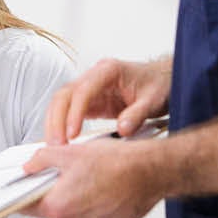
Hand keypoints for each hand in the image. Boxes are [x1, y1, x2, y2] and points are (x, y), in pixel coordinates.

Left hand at [22, 139, 164, 217]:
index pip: (26, 206)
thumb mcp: (72, 152)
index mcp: (57, 207)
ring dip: (76, 205)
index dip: (25, 194)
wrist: (149, 173)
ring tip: (92, 185)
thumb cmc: (117, 163)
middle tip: (72, 177)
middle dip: (57, 195)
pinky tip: (103, 195)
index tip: (26, 189)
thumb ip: (42, 159)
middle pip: (51, 212)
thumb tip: (30, 166)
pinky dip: (92, 213)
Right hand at [44, 57, 170, 144]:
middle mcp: (95, 76)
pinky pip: (69, 111)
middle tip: (57, 144)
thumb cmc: (159, 84)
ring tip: (55, 146)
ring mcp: (90, 88)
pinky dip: (61, 125)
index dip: (75, 112)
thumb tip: (122, 130)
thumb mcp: (153, 100)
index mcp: (109, 70)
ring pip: (62, 102)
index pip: (83, 90)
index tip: (72, 133)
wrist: (163, 80)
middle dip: (57, 119)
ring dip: (55, 123)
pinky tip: (61, 140)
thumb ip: (138, 114)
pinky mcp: (91, 101)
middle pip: (65, 94)